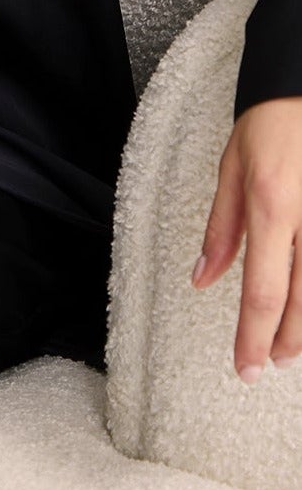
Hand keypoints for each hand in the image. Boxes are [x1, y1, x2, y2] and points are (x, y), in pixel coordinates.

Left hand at [193, 94, 301, 381]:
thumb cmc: (270, 121)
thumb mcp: (232, 166)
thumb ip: (221, 227)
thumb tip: (202, 279)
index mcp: (273, 205)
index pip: (262, 290)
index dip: (253, 337)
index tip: (245, 368)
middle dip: (283, 341)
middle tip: (265, 364)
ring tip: (288, 346)